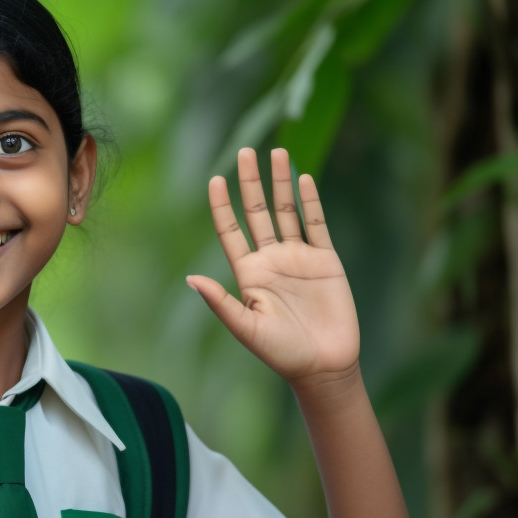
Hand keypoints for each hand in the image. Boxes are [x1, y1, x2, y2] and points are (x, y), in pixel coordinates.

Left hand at [187, 147, 359, 385]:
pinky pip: (316, 224)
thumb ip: (220, 302)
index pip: (231, 231)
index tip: (214, 179)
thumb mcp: (245, 328)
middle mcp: (271, 260)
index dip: (221, 206)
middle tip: (246, 151)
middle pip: (257, 212)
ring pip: (287, 211)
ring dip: (281, 183)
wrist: (323, 366)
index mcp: (248, 273)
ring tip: (277, 152)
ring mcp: (298, 258)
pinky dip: (310, 201)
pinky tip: (303, 178)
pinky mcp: (325, 261)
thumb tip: (191, 278)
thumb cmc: (281, 352)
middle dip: (250, 182)